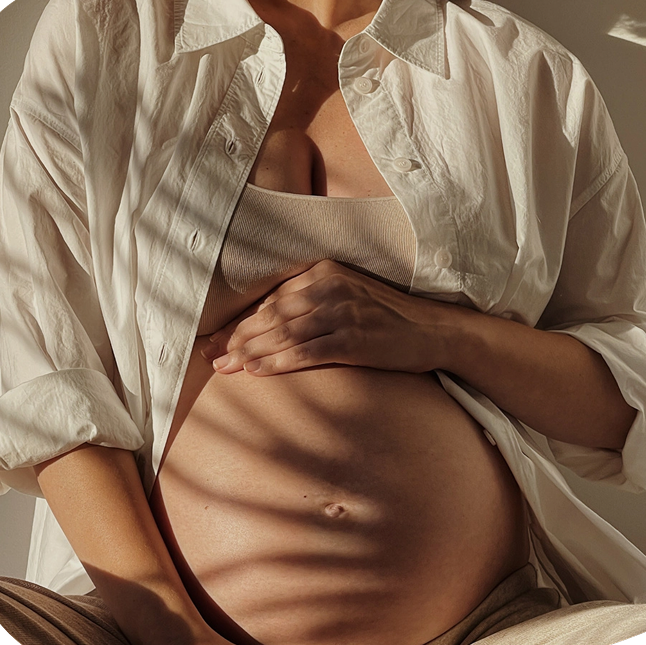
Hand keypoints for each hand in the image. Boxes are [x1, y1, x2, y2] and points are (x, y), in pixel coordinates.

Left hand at [201, 259, 442, 375]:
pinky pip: (306, 352)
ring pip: (283, 333)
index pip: (273, 299)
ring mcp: (343, 312)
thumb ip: (312, 302)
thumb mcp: (348, 296)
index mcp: (325, 272)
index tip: (218, 339)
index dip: (241, 322)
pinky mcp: (354, 339)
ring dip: (250, 352)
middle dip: (237, 338)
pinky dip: (277, 362)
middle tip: (211, 356)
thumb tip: (269, 323)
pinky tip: (256, 372)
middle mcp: (331, 287)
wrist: (434, 330)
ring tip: (226, 367)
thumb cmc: (387, 317)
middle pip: (272, 315)